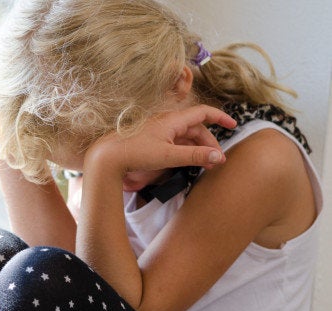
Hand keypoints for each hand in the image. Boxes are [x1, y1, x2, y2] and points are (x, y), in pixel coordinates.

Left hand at [84, 105, 237, 175]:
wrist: (108, 157)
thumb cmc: (135, 153)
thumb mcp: (168, 156)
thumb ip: (194, 156)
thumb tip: (219, 157)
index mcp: (172, 120)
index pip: (202, 113)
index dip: (220, 117)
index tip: (234, 125)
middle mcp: (167, 122)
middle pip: (196, 128)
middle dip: (209, 142)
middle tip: (217, 161)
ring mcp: (159, 131)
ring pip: (186, 137)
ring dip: (198, 149)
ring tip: (206, 165)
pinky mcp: (152, 140)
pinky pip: (175, 142)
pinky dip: (186, 151)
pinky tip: (189, 163)